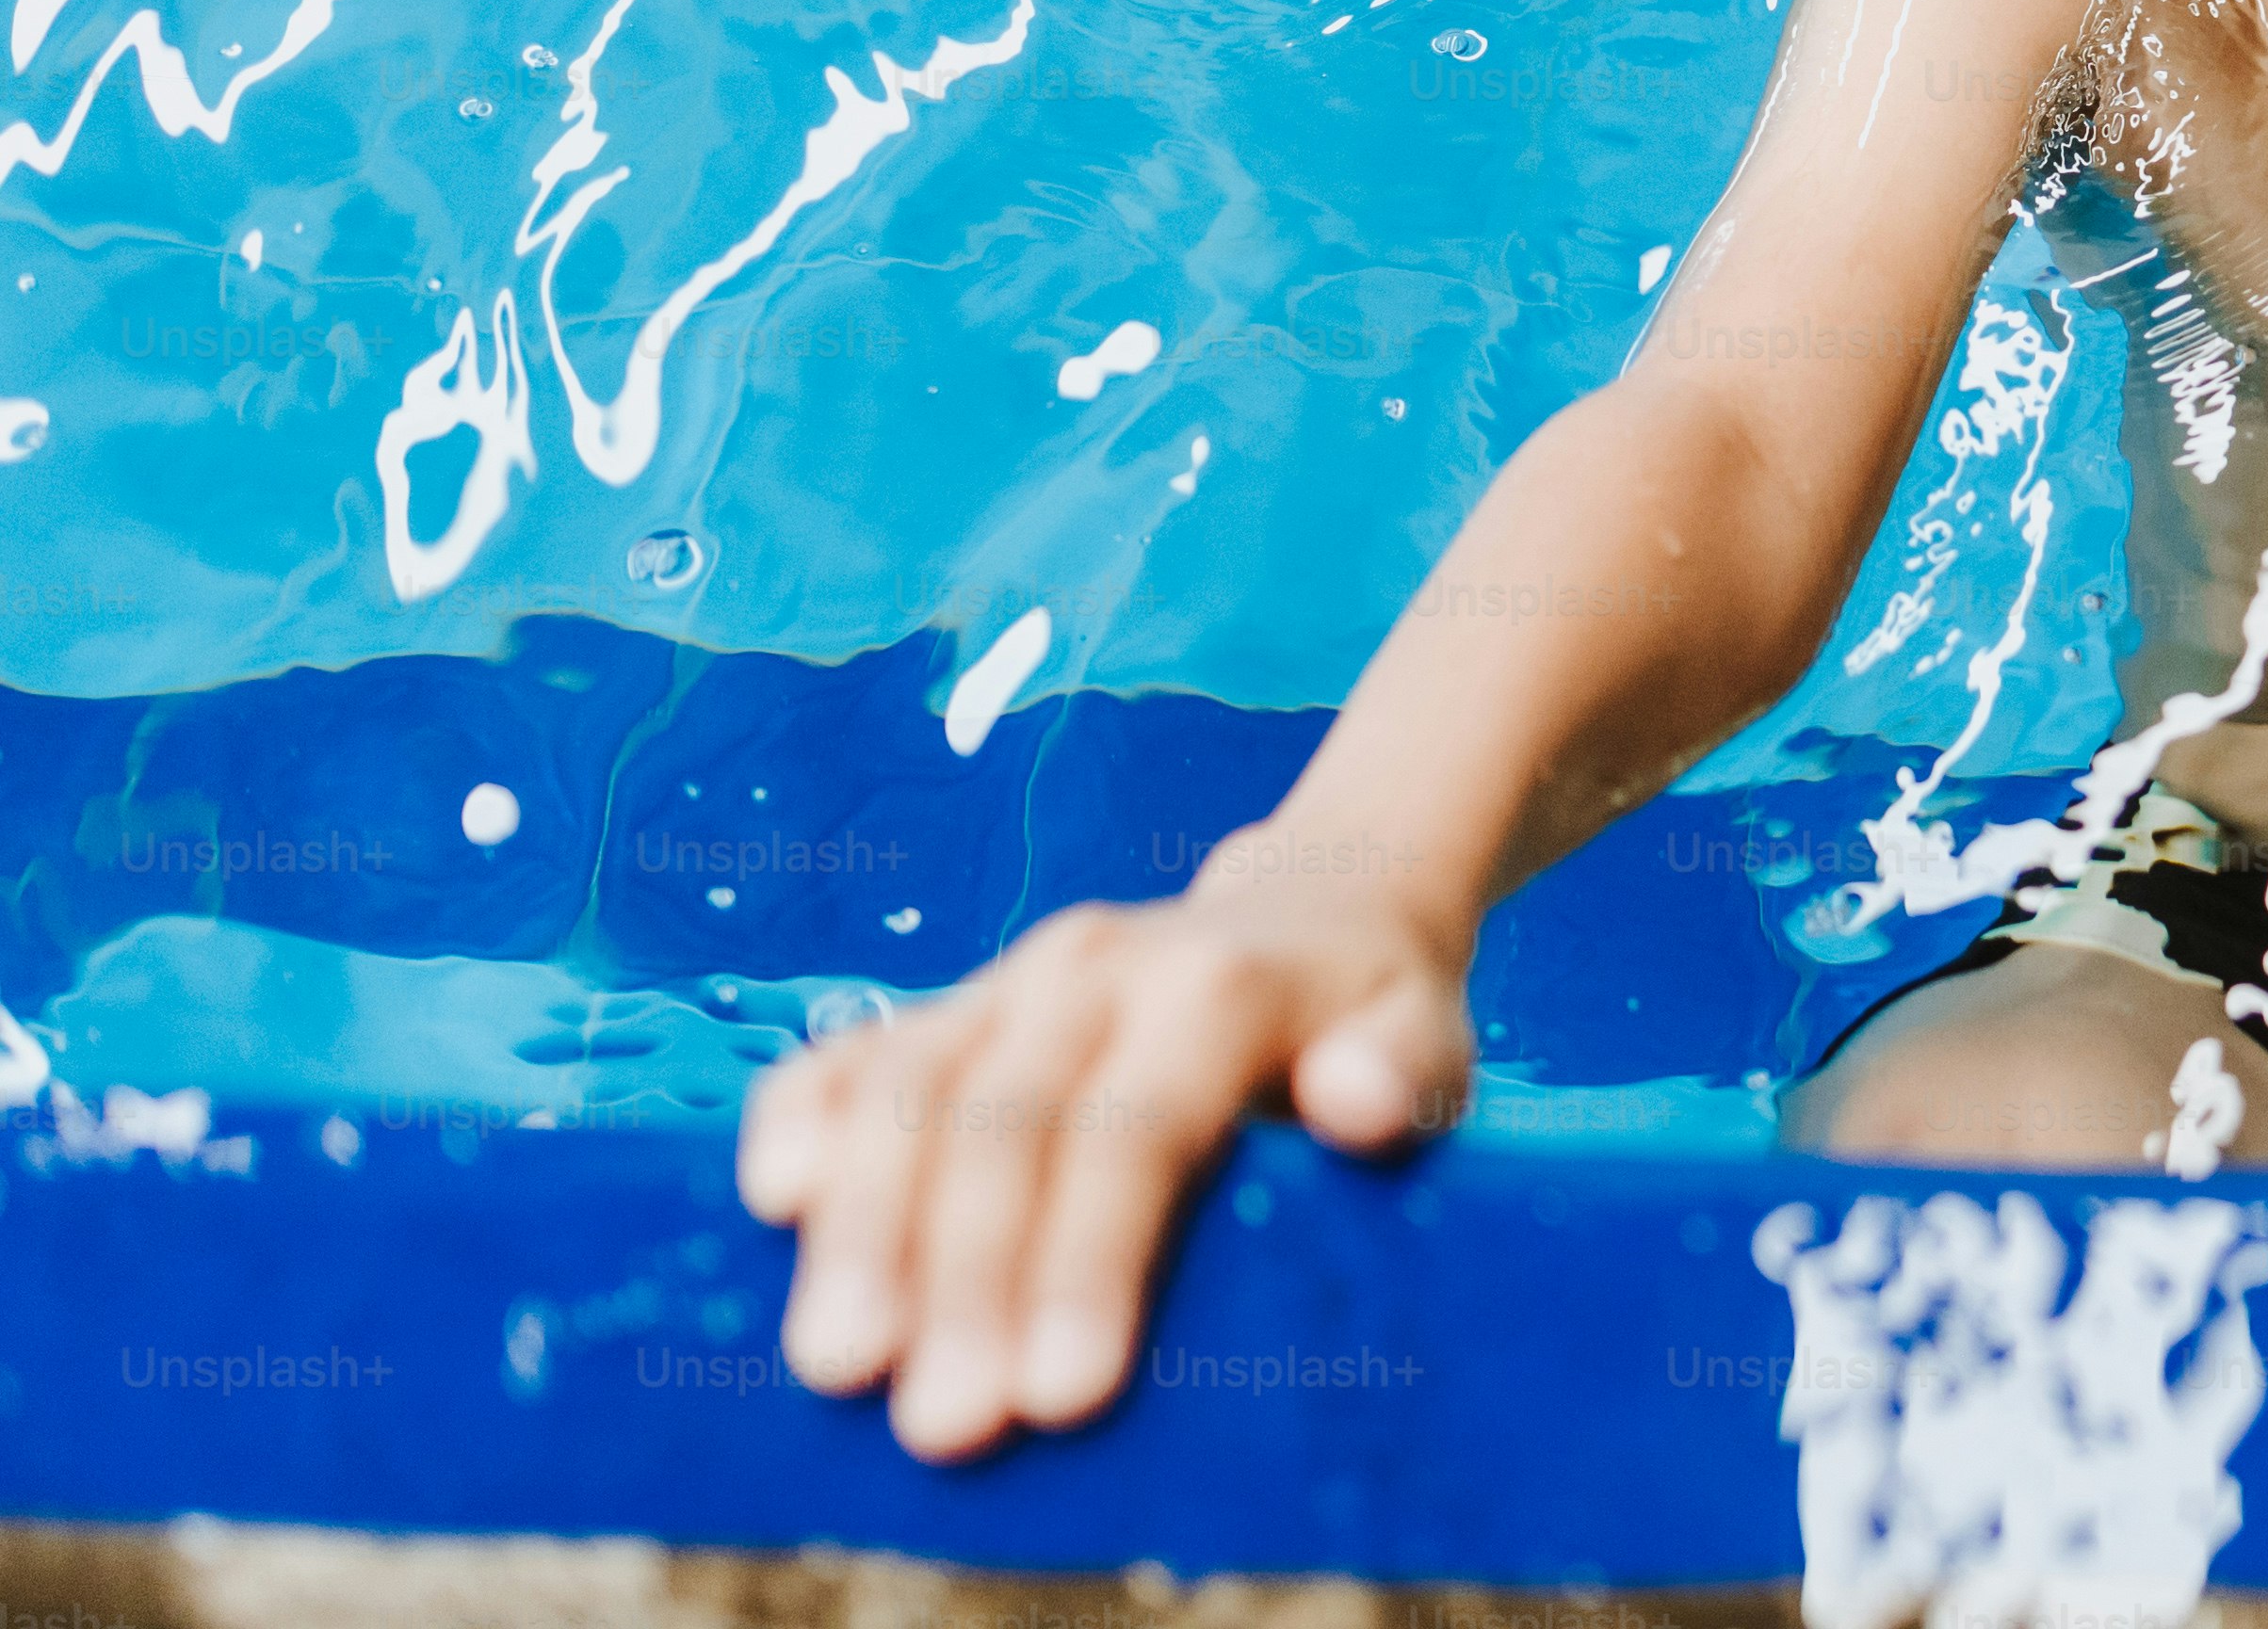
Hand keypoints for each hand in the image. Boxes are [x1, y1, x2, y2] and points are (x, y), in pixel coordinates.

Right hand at [733, 827, 1472, 1459]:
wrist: (1319, 909)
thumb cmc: (1373, 1015)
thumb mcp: (1428, 1037)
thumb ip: (1401, 1072)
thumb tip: (1355, 1105)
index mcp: (1216, 985)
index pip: (1135, 1130)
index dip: (1090, 1261)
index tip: (1064, 1397)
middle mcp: (1097, 968)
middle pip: (1004, 1125)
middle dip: (964, 1283)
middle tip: (944, 1425)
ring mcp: (1012, 980)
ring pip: (910, 1093)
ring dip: (864, 1231)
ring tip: (838, 1365)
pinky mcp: (954, 1003)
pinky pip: (853, 1051)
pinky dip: (803, 1117)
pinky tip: (772, 1205)